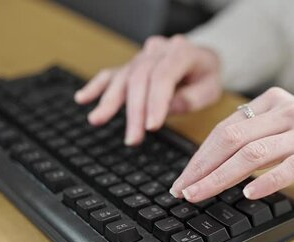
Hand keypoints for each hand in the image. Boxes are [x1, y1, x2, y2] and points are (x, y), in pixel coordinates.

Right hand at [74, 35, 221, 144]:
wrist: (203, 60)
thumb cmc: (206, 76)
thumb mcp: (211, 89)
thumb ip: (192, 98)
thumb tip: (167, 108)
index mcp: (182, 52)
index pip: (163, 76)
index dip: (156, 102)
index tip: (151, 126)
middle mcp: (159, 50)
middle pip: (140, 78)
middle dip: (135, 111)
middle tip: (132, 138)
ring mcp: (143, 56)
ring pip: (124, 76)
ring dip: (110, 101)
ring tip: (97, 120)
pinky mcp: (132, 65)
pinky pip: (112, 73)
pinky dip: (97, 86)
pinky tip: (82, 98)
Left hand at [169, 87, 293, 201]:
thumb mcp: (283, 130)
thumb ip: (253, 137)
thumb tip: (210, 161)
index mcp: (273, 102)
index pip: (226, 128)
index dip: (200, 155)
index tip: (183, 178)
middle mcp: (288, 111)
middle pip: (233, 139)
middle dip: (203, 167)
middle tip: (183, 189)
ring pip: (254, 153)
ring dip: (222, 176)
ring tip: (202, 194)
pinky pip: (290, 166)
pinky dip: (267, 181)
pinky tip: (249, 193)